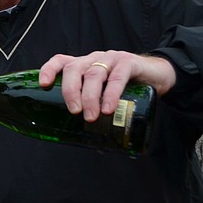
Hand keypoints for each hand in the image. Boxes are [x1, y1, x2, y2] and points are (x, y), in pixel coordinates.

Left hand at [39, 50, 175, 121]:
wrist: (159, 75)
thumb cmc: (128, 87)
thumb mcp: (107, 94)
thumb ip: (98, 111)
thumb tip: (92, 144)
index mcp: (84, 65)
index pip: (61, 61)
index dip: (49, 69)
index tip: (43, 85)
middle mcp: (94, 59)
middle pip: (74, 68)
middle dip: (70, 90)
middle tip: (74, 111)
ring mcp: (111, 59)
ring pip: (94, 73)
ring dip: (90, 96)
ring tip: (91, 116)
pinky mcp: (129, 63)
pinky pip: (118, 77)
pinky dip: (111, 93)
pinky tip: (109, 108)